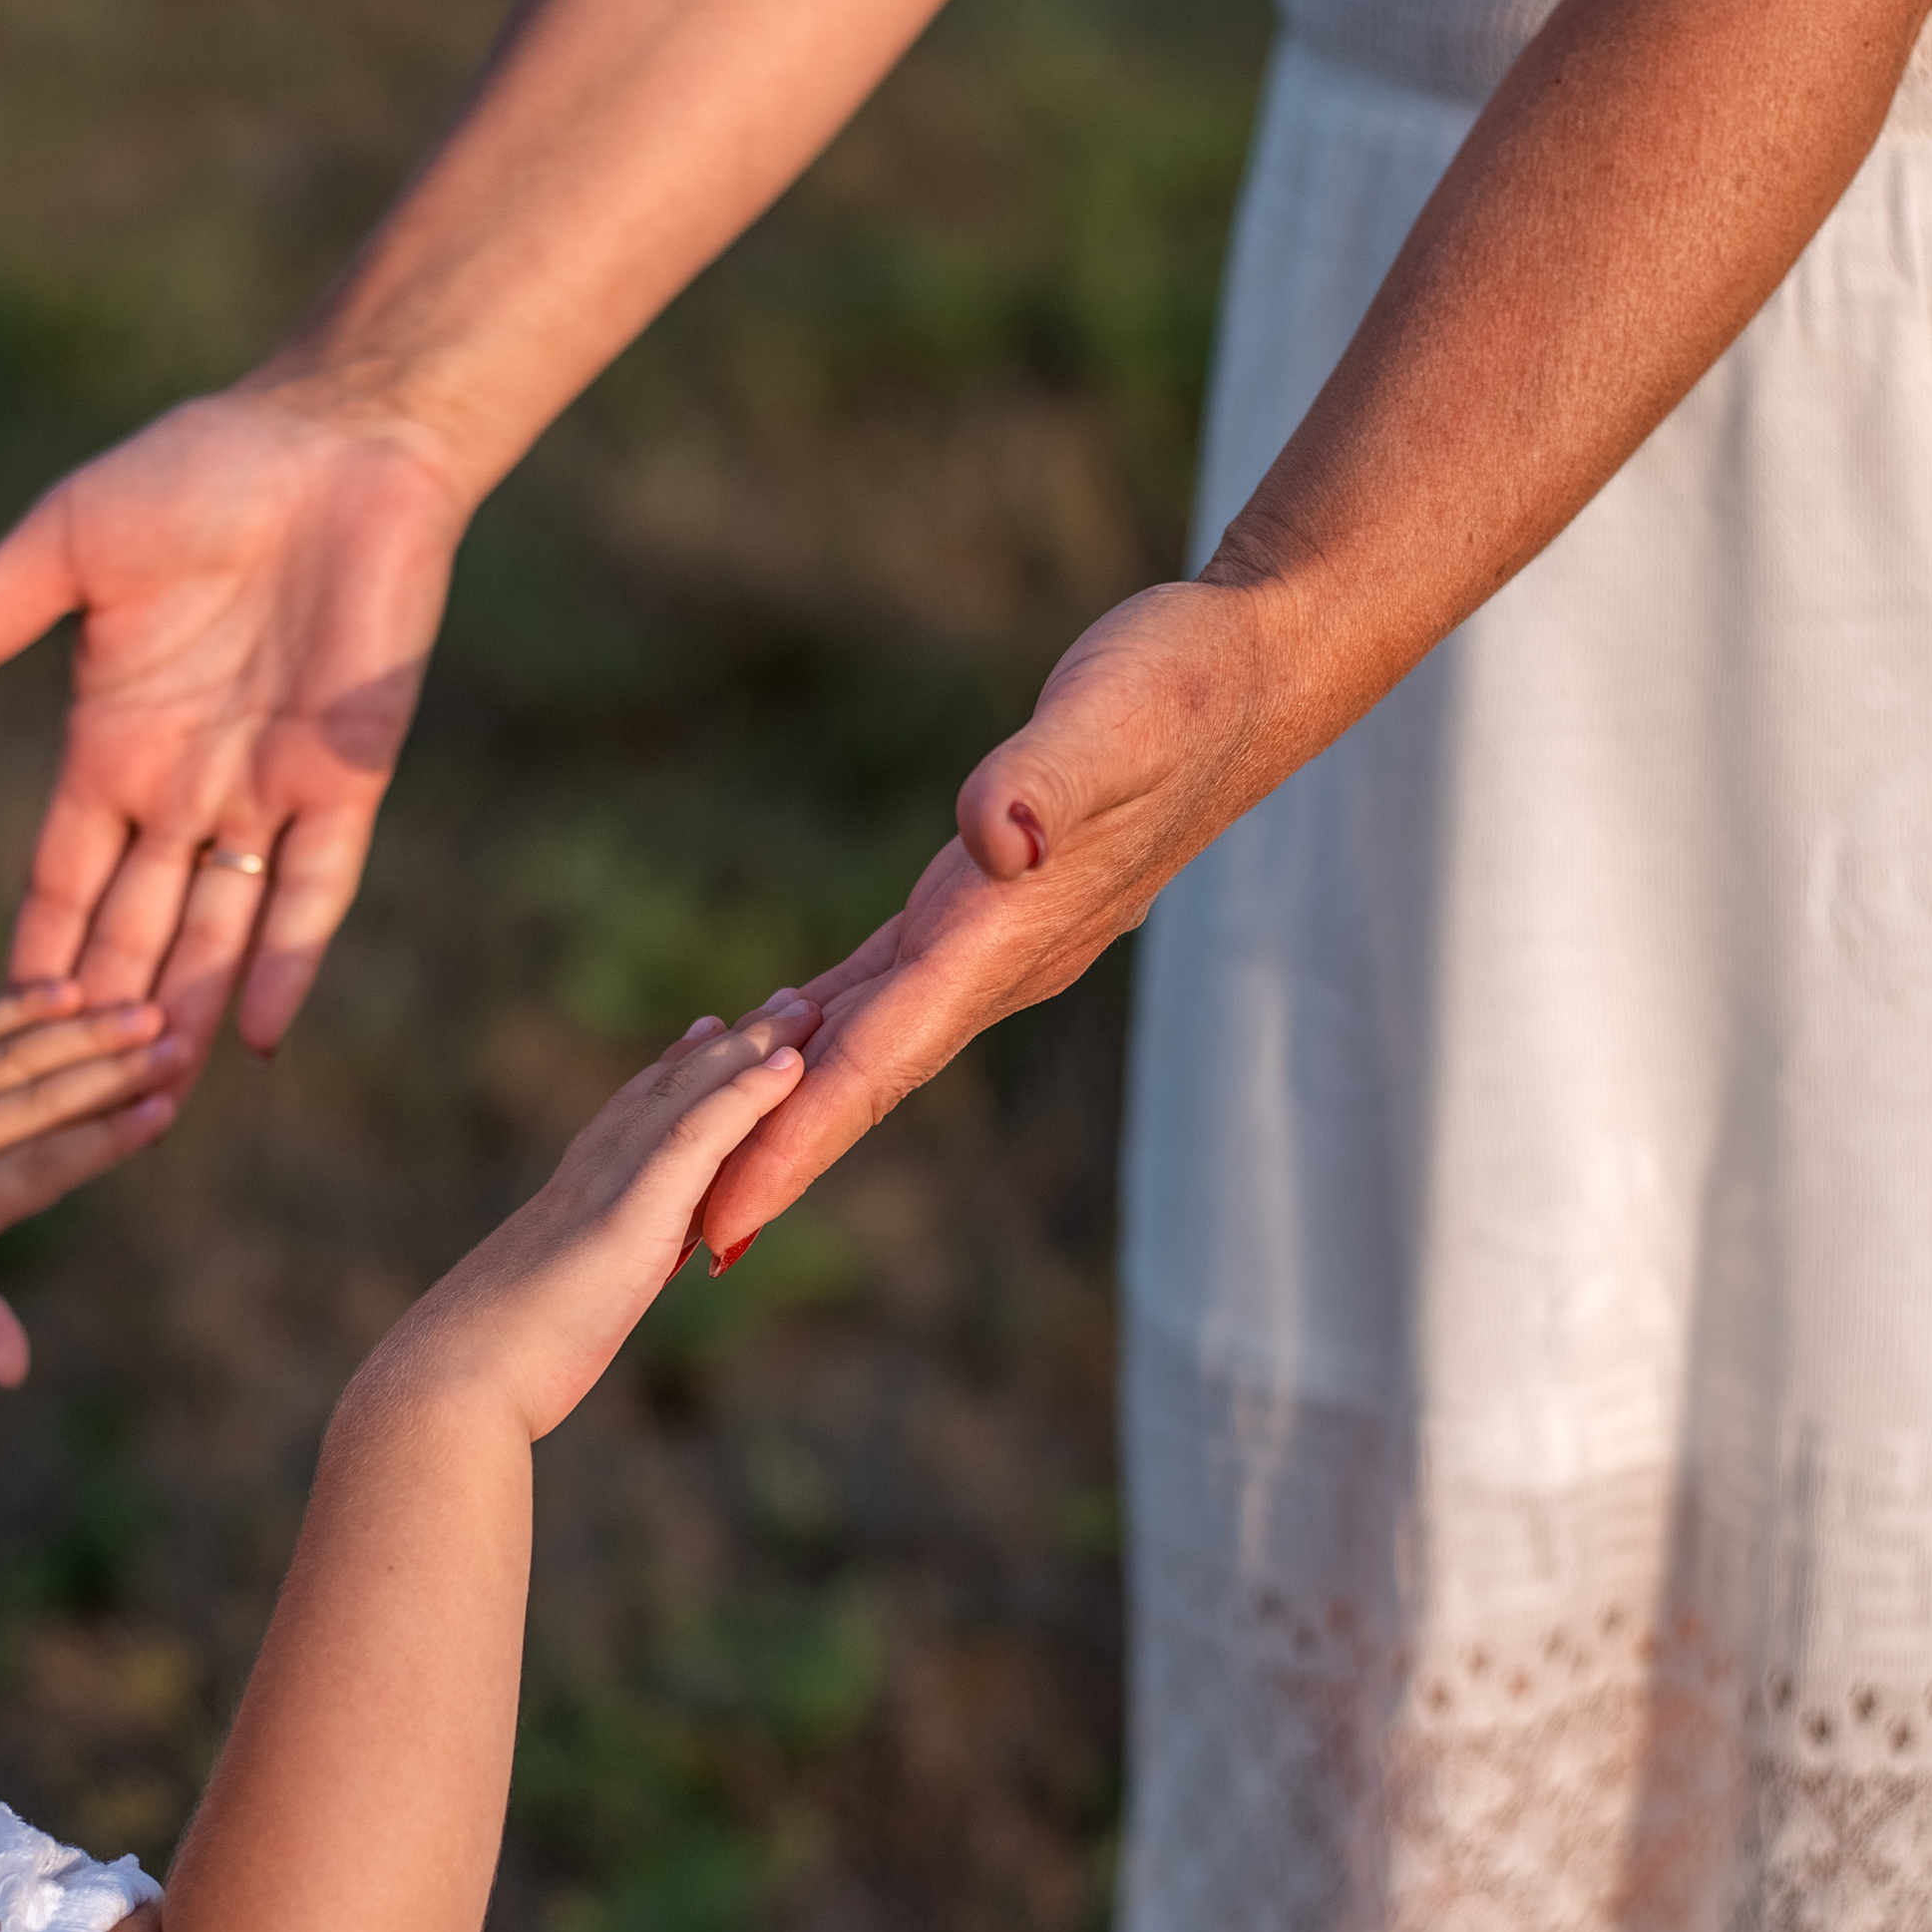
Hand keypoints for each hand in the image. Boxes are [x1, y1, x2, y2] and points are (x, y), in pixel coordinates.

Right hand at [0, 379, 467, 1078]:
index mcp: (111, 744)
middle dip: (107, 1014)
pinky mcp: (346, 776)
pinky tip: (262, 1034)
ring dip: (191, 1011)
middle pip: (138, 927)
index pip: (63, 877)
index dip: (37, 950)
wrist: (335, 442)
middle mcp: (186, 786)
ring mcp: (267, 790)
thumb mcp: (67, 547)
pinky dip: (290, 958)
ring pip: (221, 929)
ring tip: (155, 1104)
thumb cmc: (199, 474)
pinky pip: (316, 888)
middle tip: (66, 1112)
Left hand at [0, 982, 185, 1386]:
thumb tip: (12, 1372)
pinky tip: (75, 991)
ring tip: (149, 1013)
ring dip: (85, 1030)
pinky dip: (21, 1009)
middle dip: (117, 1071)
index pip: (47, 1164)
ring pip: (14, 1055)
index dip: (108, 1137)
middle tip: (180, 1046)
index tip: (165, 1109)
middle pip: (41, 1098)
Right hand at [388, 1004, 816, 1440]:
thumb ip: (569, 1292)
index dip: (678, 1072)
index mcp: (571, 1198)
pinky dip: (747, 1096)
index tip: (712, 1034)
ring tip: (804, 1008)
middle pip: (669, 1086)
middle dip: (729, 1044)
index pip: (632, 1116)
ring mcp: (610, 1184)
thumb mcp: (544, 1314)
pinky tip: (791, 1070)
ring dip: (750, 1048)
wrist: (455, 1379)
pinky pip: (699, 1134)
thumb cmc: (488, 1367)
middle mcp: (590, 1173)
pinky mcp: (632, 1211)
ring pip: (688, 1093)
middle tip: (783, 1003)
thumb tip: (568, 1310)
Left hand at [695, 571, 1294, 1257]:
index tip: (722, 1225)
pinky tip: (769, 1043)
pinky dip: (817, 1032)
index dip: (794, 1142)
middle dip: (770, 1167)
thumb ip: (1047, 782)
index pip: (876, 1062)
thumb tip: (998, 837)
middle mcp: (990, 965)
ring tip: (702, 1180)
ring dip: (786, 1116)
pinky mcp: (981, 908)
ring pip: (862, 1049)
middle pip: (856, 1085)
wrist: (1253, 678)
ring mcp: (988, 946)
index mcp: (998, 937)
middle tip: (677, 1253)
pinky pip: (877, 993)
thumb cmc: (1184, 689)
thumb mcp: (1112, 720)